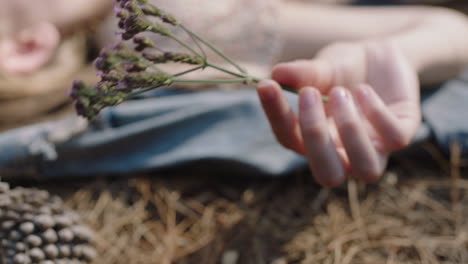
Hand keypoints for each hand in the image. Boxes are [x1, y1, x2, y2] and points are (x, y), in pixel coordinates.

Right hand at [257, 41, 420, 186]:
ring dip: (350, 131)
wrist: (380, 54)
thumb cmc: (342, 67)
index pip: (290, 140)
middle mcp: (344, 152)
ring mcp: (375, 147)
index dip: (276, 116)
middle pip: (328, 175)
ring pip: (367, 170)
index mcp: (315, 140)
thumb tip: (276, 74)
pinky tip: (364, 89)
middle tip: (308, 94)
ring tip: (341, 92)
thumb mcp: (320, 67)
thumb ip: (302, 73)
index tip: (266, 86)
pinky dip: (376, 113)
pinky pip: (394, 138)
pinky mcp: (403, 132)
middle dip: (315, 136)